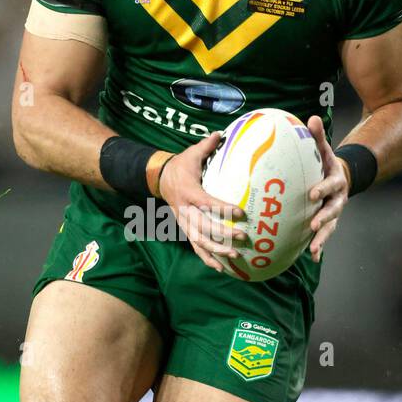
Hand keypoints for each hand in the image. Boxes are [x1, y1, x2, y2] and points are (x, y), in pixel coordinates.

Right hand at [158, 130, 247, 272]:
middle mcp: (185, 210)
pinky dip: (207, 258)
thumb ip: (206, 145)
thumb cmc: (181, 165)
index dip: (222, 208)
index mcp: (188, 191)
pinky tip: (221, 268)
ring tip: (235, 256)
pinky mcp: (185, 229)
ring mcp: (184, 222)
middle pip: (203, 227)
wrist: (159, 178)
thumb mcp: (191, 153)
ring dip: (216, 250)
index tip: (241, 213)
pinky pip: (196, 247)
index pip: (206, 202)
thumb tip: (221, 133)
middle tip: (242, 238)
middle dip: (222, 235)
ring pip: (199, 241)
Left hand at [306, 115, 349, 261]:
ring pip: (330, 227)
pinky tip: (313, 257)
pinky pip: (325, 235)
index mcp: (336, 182)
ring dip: (322, 238)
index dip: (323, 189)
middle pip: (333, 210)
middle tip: (314, 224)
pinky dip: (320, 246)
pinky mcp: (329, 222)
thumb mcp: (325, 150)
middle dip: (324, 218)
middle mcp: (338, 199)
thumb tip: (311, 118)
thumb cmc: (327, 163)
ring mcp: (335, 212)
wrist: (343, 178)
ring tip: (313, 250)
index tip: (312, 194)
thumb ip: (318, 137)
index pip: (330, 185)